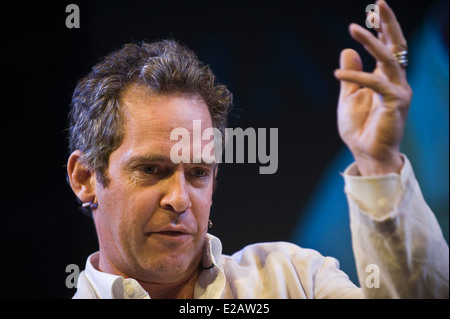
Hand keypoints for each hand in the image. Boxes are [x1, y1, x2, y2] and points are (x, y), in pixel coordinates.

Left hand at [334, 0, 411, 175]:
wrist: (366, 153)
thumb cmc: (359, 128)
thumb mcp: (348, 97)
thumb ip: (350, 75)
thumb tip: (347, 50)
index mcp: (386, 79)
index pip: (388, 48)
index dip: (382, 30)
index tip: (374, 13)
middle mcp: (396, 81)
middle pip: (397, 45)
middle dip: (388, 23)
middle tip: (379, 3)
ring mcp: (398, 91)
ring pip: (389, 58)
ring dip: (371, 41)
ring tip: (353, 27)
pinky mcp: (395, 103)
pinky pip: (375, 84)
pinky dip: (356, 77)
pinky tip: (337, 75)